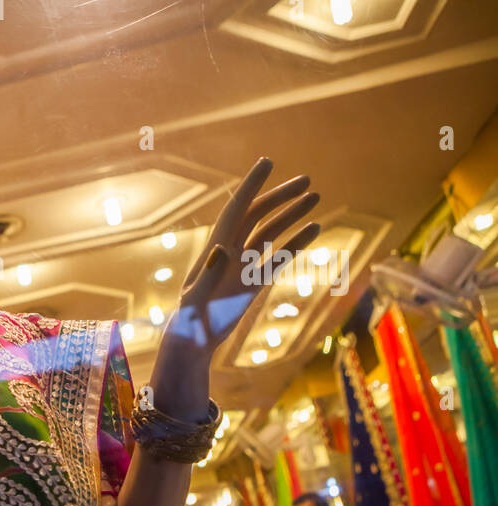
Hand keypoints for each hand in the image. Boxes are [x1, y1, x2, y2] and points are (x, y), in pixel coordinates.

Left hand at [164, 156, 321, 356]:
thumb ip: (208, 274)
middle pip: (257, 214)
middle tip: (307, 180)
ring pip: (270, 232)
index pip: (236, 209)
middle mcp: (229, 251)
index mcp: (214, 248)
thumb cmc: (190, 322)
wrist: (193, 343)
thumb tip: (222, 248)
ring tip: (315, 197)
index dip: (251, 185)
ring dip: (291, 214)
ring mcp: (241, 265)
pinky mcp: (251, 282)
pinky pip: (277, 257)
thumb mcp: (197, 298)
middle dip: (280, 196)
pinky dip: (295, 242)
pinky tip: (314, 229)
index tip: (268, 162)